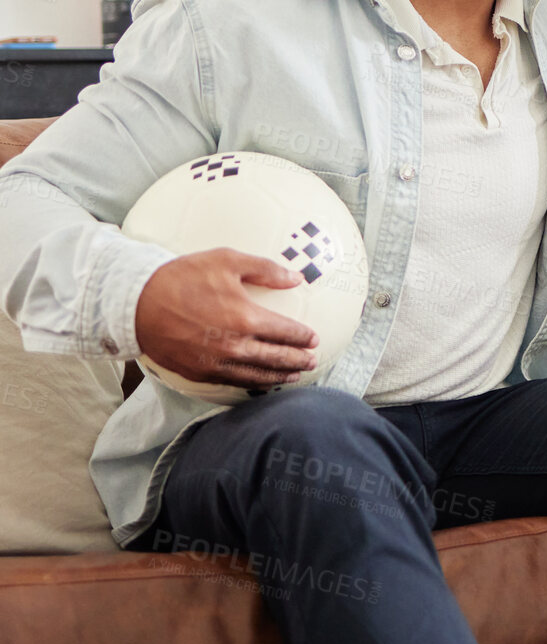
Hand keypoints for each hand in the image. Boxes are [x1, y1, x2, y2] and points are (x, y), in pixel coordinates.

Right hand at [135, 248, 318, 388]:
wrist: (135, 303)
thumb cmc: (182, 277)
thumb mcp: (227, 260)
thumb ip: (266, 270)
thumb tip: (296, 278)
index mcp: (246, 317)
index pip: (285, 332)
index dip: (302, 337)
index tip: (314, 339)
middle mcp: (235, 345)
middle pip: (276, 357)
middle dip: (297, 360)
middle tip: (312, 361)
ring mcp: (216, 363)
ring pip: (256, 375)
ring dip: (278, 376)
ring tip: (294, 376)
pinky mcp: (198, 372)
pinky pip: (232, 381)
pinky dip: (251, 383)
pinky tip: (259, 382)